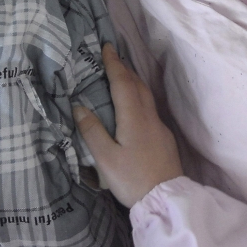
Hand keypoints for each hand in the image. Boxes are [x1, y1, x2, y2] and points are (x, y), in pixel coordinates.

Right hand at [73, 45, 182, 207]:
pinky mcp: (164, 139)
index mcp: (134, 118)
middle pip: (138, 86)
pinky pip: (150, 109)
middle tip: (112, 57)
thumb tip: (79, 107)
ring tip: (122, 75)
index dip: (114, 64)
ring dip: (134, 82)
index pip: (123, 83)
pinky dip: (139, 97)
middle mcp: (149, 117)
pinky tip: (134, 106)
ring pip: (146, 97)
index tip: (106, 47)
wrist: (166, 198)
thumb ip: (92, 131)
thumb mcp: (105, 158)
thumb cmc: (132, 179)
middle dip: (125, 69)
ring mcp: (159, 128)